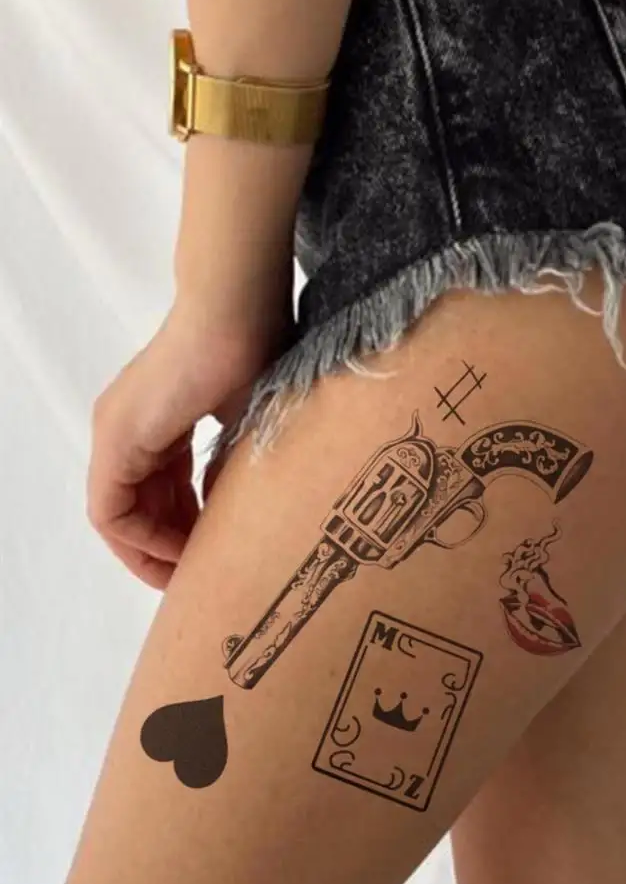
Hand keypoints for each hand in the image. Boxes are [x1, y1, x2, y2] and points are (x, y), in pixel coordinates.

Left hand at [87, 289, 295, 590]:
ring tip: (193, 571)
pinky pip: (110, 510)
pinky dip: (140, 538)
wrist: (237, 310)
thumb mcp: (247, 420)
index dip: (180, 525)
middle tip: (203, 572)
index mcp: (157, 418)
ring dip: (153, 547)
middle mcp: (126, 426)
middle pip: (135, 504)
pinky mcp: (117, 439)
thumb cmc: (256, 349)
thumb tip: (233, 506)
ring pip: (118, 512)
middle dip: (167, 544)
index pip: (156, 487)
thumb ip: (232, 461)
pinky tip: (179, 551)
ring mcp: (116, 431)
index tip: (212, 550)